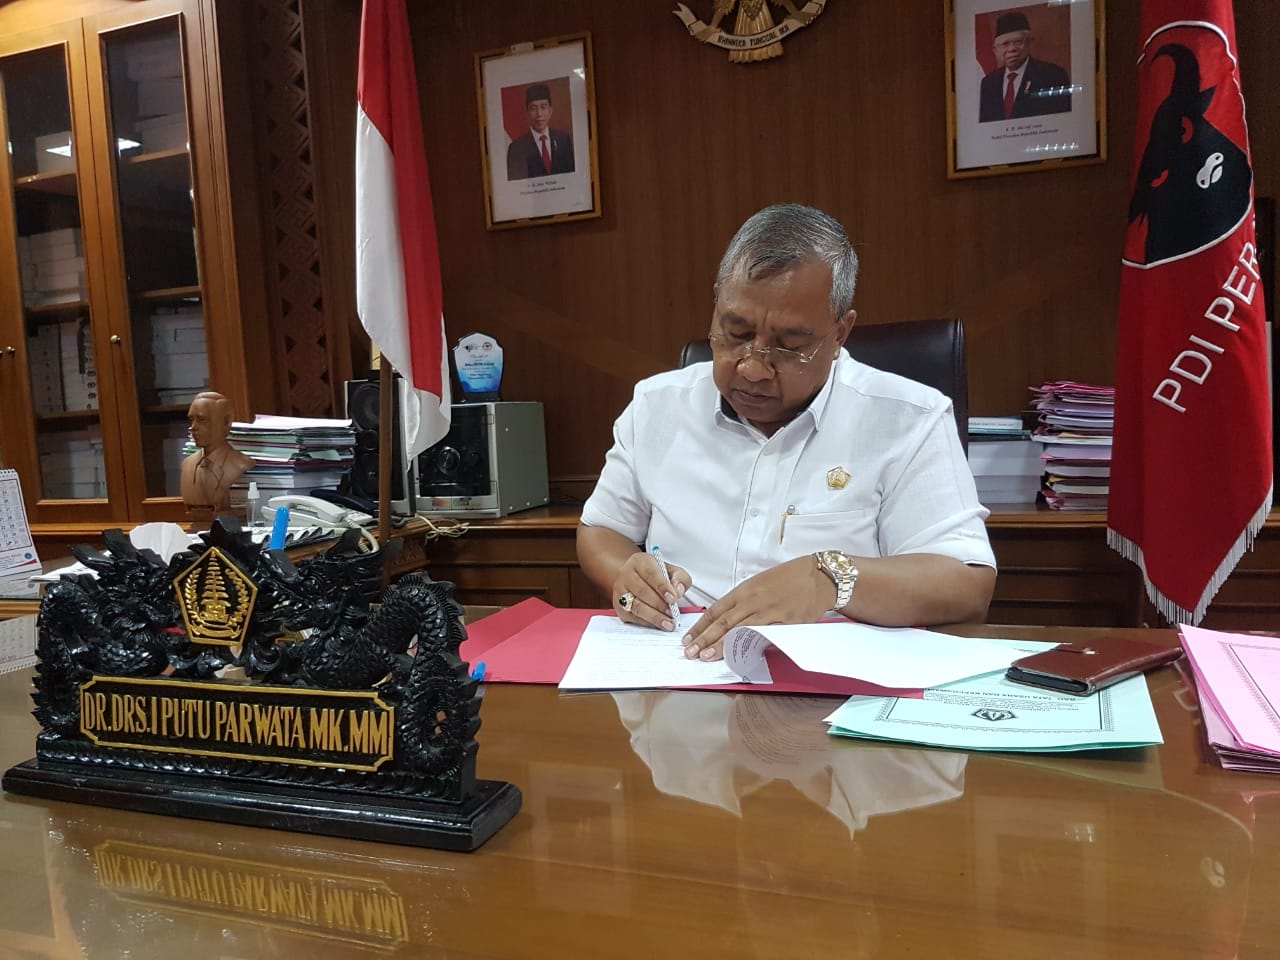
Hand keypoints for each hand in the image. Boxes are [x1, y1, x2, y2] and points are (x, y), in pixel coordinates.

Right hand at [614, 553, 690, 630]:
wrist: (638, 579)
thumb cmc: (656, 575)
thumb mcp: (672, 571)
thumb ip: (680, 578)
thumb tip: (678, 591)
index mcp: (639, 562)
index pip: (651, 574)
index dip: (662, 587)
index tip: (673, 598)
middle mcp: (626, 575)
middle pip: (642, 591)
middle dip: (660, 604)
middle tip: (673, 614)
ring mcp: (620, 592)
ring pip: (636, 606)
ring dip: (654, 617)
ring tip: (668, 623)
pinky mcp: (619, 607)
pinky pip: (633, 617)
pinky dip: (648, 622)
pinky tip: (658, 625)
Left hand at [682, 556, 835, 660]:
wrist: (819, 577)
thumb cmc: (789, 578)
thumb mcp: (760, 583)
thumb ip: (743, 601)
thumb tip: (726, 620)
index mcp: (745, 590)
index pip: (715, 610)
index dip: (700, 626)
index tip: (688, 638)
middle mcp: (753, 601)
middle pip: (723, 622)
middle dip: (704, 639)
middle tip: (690, 652)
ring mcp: (769, 612)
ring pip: (739, 631)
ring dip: (720, 645)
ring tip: (705, 656)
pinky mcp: (785, 623)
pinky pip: (763, 636)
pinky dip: (748, 646)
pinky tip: (737, 655)